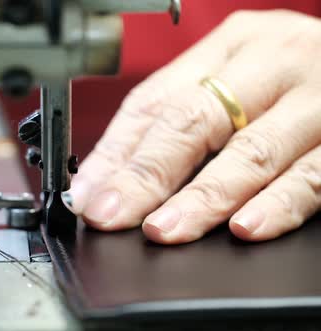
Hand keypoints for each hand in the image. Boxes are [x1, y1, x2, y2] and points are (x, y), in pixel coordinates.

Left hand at [69, 10, 320, 243]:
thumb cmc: (296, 76)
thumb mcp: (236, 77)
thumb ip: (184, 116)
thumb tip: (115, 175)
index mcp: (232, 44)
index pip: (155, 99)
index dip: (116, 151)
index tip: (89, 192)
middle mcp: (273, 61)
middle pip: (194, 120)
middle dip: (146, 175)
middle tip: (111, 214)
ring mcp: (319, 97)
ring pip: (251, 150)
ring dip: (203, 197)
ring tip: (164, 229)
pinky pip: (313, 174)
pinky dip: (277, 203)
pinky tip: (245, 226)